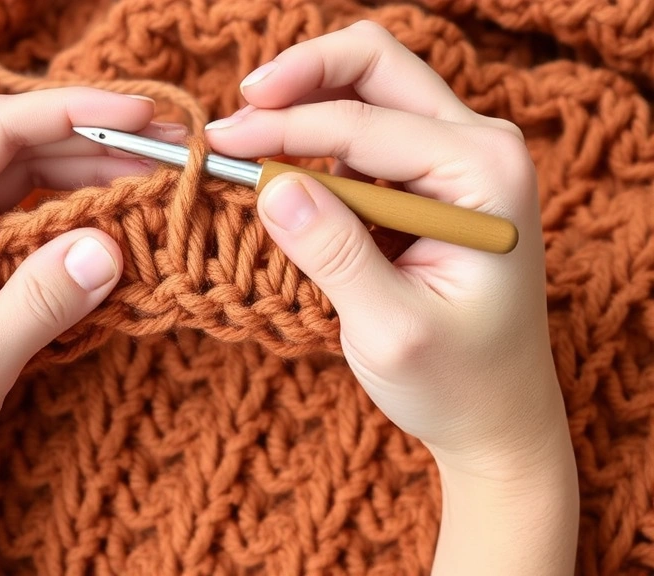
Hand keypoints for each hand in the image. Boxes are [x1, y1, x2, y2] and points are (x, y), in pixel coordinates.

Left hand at [0, 88, 177, 535]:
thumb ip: (42, 299)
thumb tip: (111, 246)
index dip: (74, 113)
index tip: (142, 117)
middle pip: (13, 149)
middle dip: (93, 145)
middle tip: (168, 155)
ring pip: (17, 181)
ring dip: (85, 178)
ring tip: (153, 183)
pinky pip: (12, 220)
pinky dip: (64, 218)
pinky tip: (110, 223)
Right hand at [206, 21, 576, 573]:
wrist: (496, 417)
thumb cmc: (458, 381)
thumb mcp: (391, 328)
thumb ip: (334, 253)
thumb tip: (270, 186)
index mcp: (485, 173)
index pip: (364, 125)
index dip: (282, 128)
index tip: (217, 143)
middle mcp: (480, 144)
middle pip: (376, 64)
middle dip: (299, 78)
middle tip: (237, 112)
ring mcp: (455, 155)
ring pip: (365, 88)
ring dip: (302, 105)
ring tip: (245, 147)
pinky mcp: (427, 176)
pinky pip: (362, 131)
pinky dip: (313, 139)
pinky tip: (279, 171)